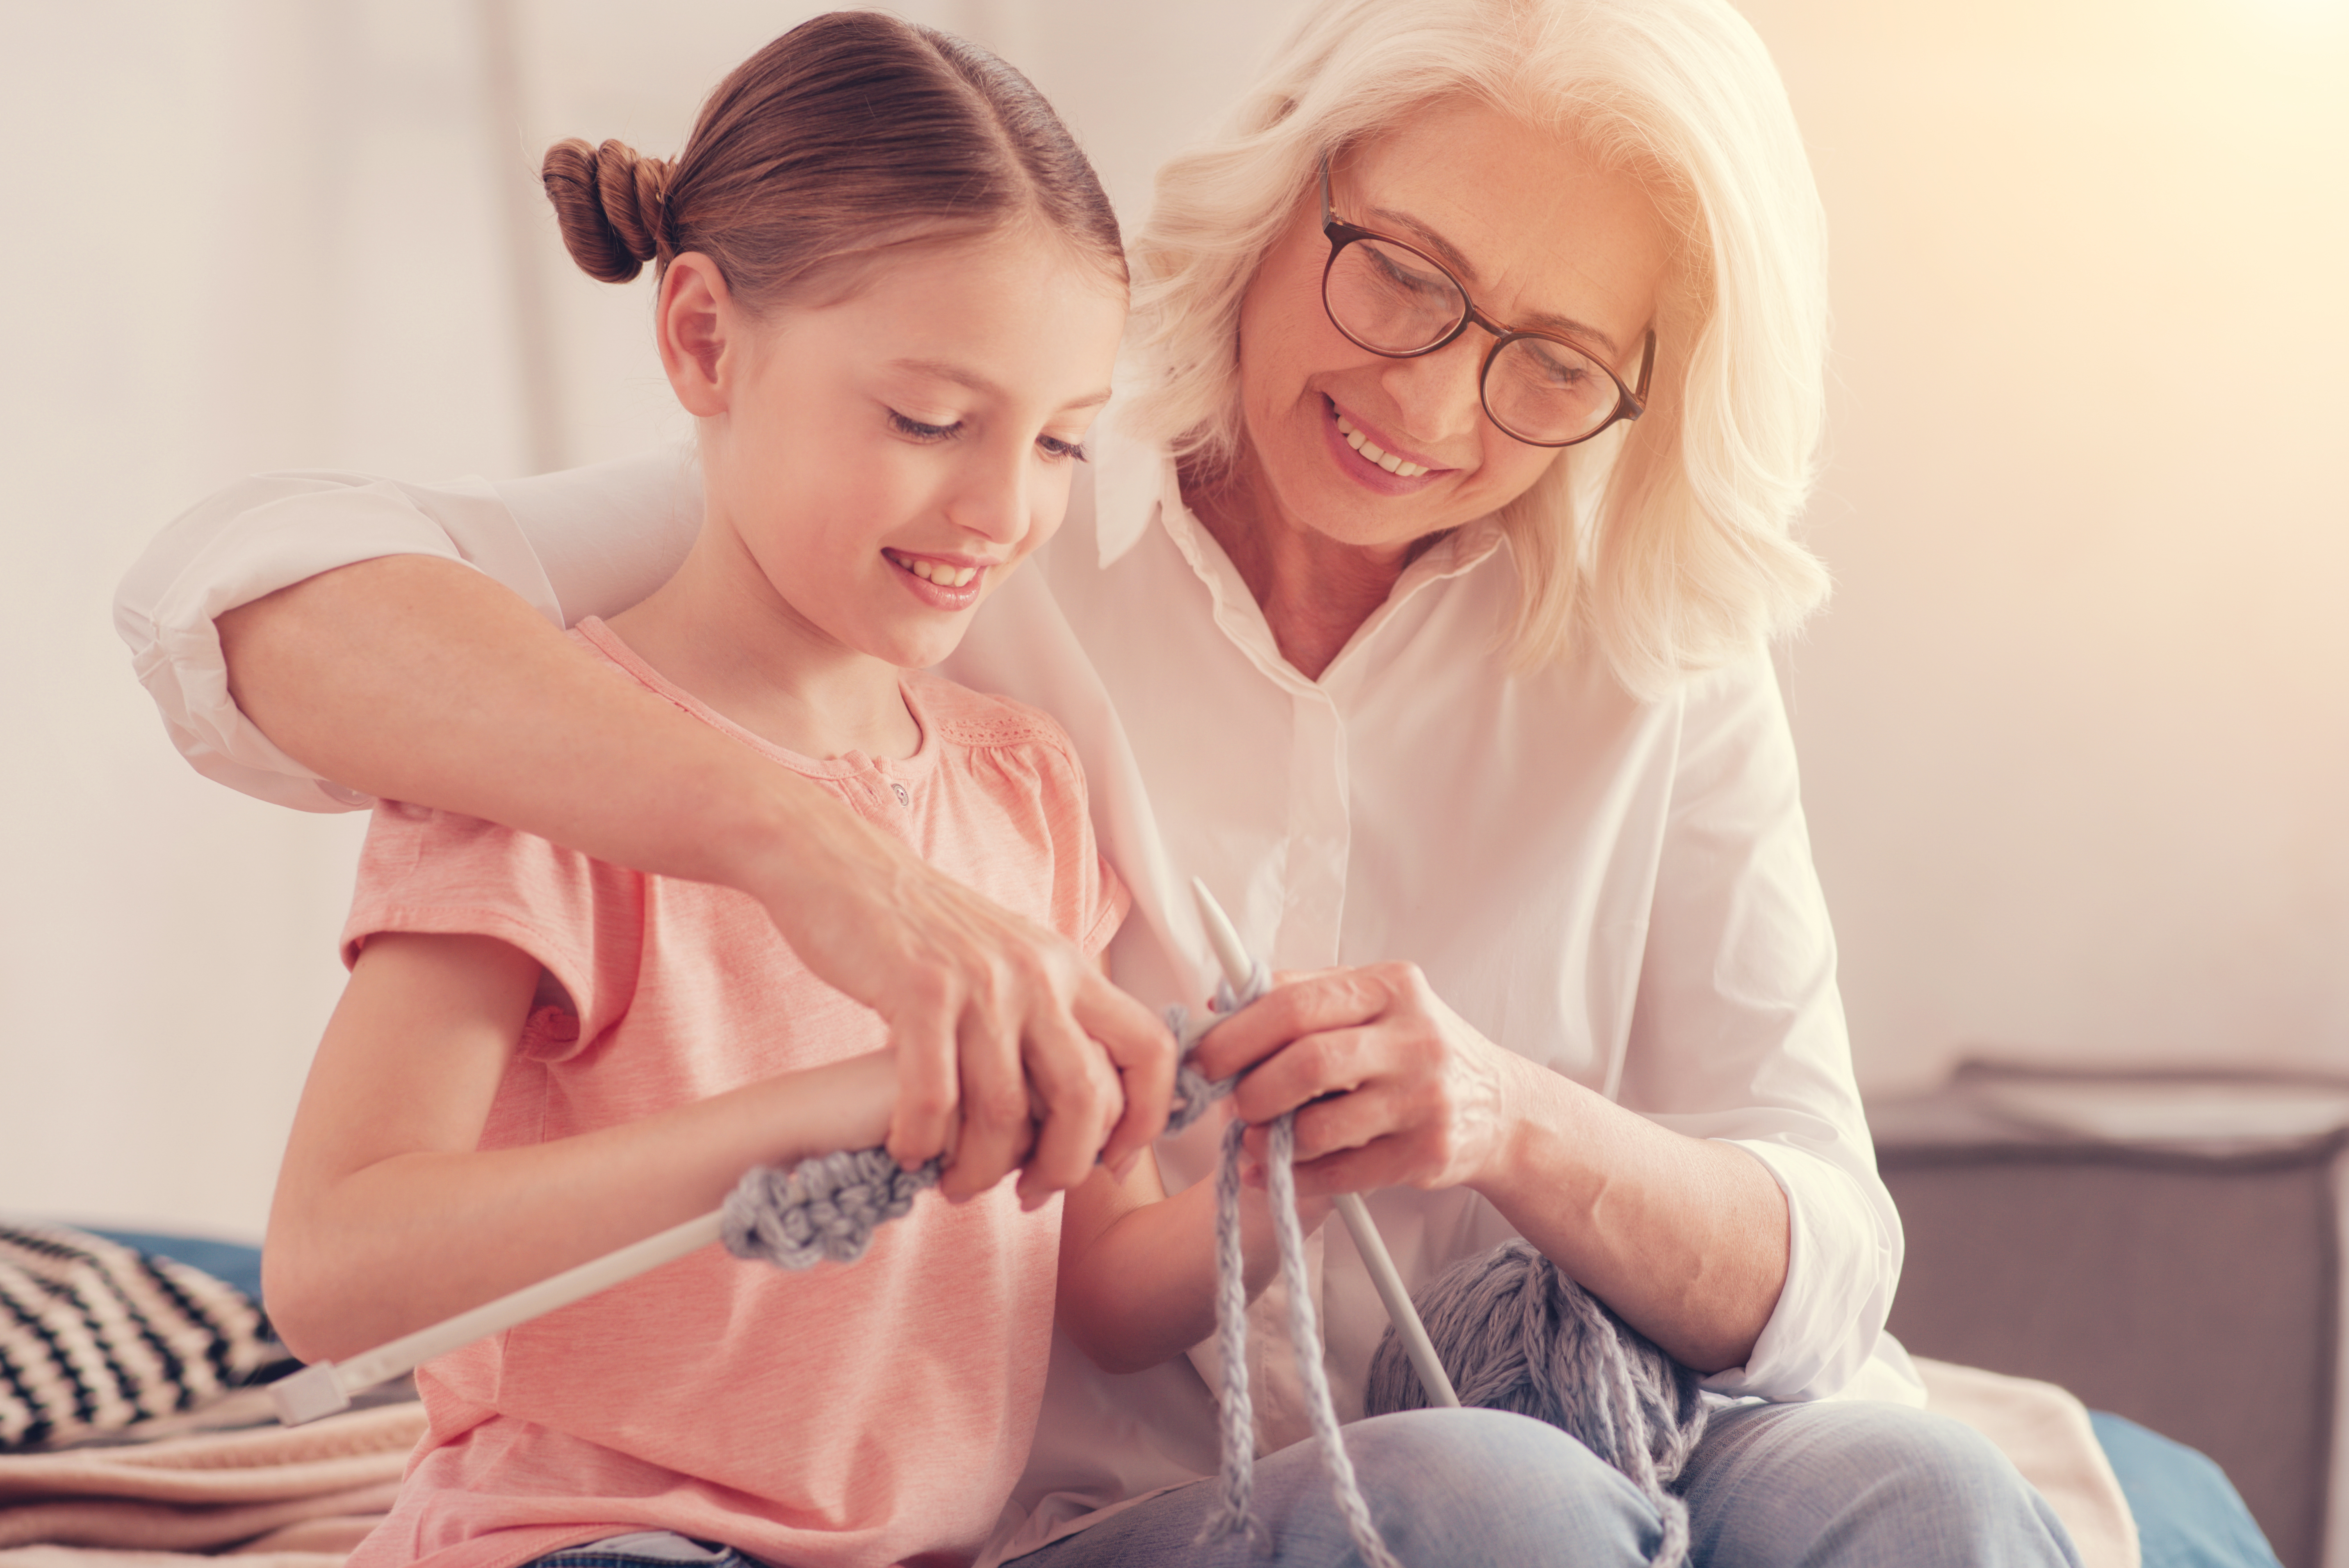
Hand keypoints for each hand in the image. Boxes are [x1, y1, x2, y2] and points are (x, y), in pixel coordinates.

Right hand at [746, 825, 1174, 1206]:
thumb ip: (1047, 1015)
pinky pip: (934, 1097)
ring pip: (1004, 1112)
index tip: (1113, 1161)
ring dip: (979, 1168)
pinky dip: (921, 1140)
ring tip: (955, 1182)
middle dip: (1064, 1166)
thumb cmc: (923, 928)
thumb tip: (1072, 1103)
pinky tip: (907, 1150)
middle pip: (1085, 1099)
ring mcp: (981, 983)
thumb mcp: (1010, 957)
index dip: (1146, 1117)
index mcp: (1070, 968)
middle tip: (1030, 1192)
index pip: (1150, 1048)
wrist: (845, 867)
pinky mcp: (920, 991)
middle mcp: (1038, 974)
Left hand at [1188, 962, 1520, 1197]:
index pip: (1295, 1003)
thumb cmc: (1415, 1049)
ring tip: (1251, 1142)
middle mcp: (1414, 1037)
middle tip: (1228, 1104)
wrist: (1501, 1108)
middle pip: (1306, 1062)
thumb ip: (1301, 994)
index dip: (1236, 1033)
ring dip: (1269, 1141)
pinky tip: (1275, 1173)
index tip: (1202, 1056)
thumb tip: (1221, 999)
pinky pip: (1341, 1173)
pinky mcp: (1427, 1154)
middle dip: (1251, 1089)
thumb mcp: (1373, 1003)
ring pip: (1319, 1126)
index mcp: (1391, 987)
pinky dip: (1296, 1177)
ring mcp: (1424, 1098)